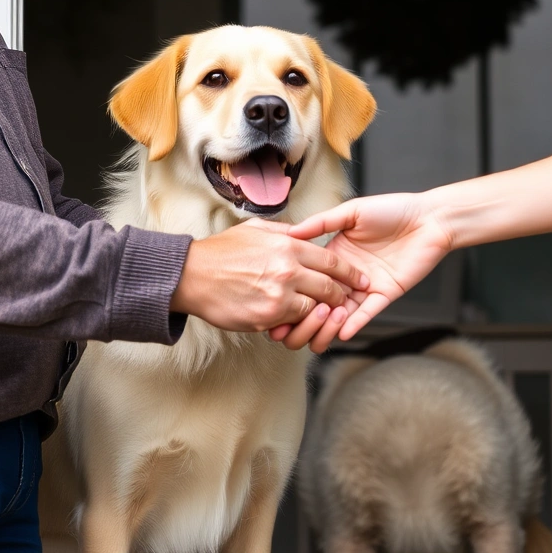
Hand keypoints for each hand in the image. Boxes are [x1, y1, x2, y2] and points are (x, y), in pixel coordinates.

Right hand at [169, 218, 368, 332]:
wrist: (192, 276)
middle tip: (348, 300)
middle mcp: (288, 270)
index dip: (350, 273)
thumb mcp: (256, 229)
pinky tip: (295, 319)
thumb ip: (286, 231)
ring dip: (320, 312)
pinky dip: (297, 323)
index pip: (331, 261)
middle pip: (330, 287)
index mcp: (288, 246)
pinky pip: (293, 323)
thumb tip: (308, 232)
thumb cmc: (221, 252)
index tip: (360, 280)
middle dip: (342, 296)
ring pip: (315, 309)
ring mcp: (279, 296)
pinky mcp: (267, 317)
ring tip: (323, 313)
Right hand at [270, 192, 453, 351]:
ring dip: (328, 322)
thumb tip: (291, 231)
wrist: (427, 218)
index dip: (293, 290)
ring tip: (318, 322)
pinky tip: (341, 331)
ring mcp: (366, 287)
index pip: (310, 278)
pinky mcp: (386, 294)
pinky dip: (354, 324)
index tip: (275, 302)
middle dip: (305, 315)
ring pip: (342, 314)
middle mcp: (348, 275)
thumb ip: (322, 222)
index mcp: (336, 255)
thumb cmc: (392, 210)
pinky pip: (367, 314)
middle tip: (289, 324)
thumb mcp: (351, 211)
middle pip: (321, 301)